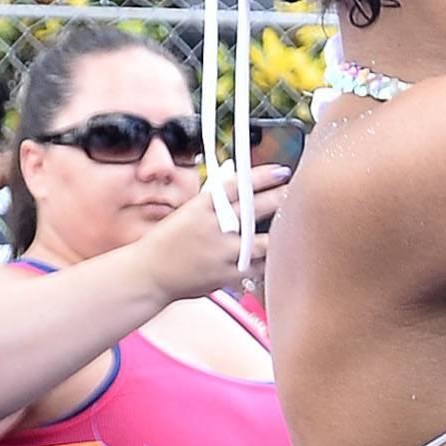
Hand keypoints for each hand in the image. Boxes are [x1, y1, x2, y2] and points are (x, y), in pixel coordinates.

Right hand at [139, 165, 286, 304]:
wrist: (149, 274)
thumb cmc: (167, 242)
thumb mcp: (187, 212)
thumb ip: (213, 197)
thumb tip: (233, 173)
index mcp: (202, 206)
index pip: (238, 184)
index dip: (263, 176)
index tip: (282, 171)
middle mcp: (214, 226)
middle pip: (255, 208)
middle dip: (281, 198)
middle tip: (297, 193)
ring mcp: (221, 251)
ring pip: (262, 241)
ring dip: (281, 233)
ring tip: (296, 227)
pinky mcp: (225, 274)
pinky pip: (256, 268)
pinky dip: (269, 263)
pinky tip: (283, 256)